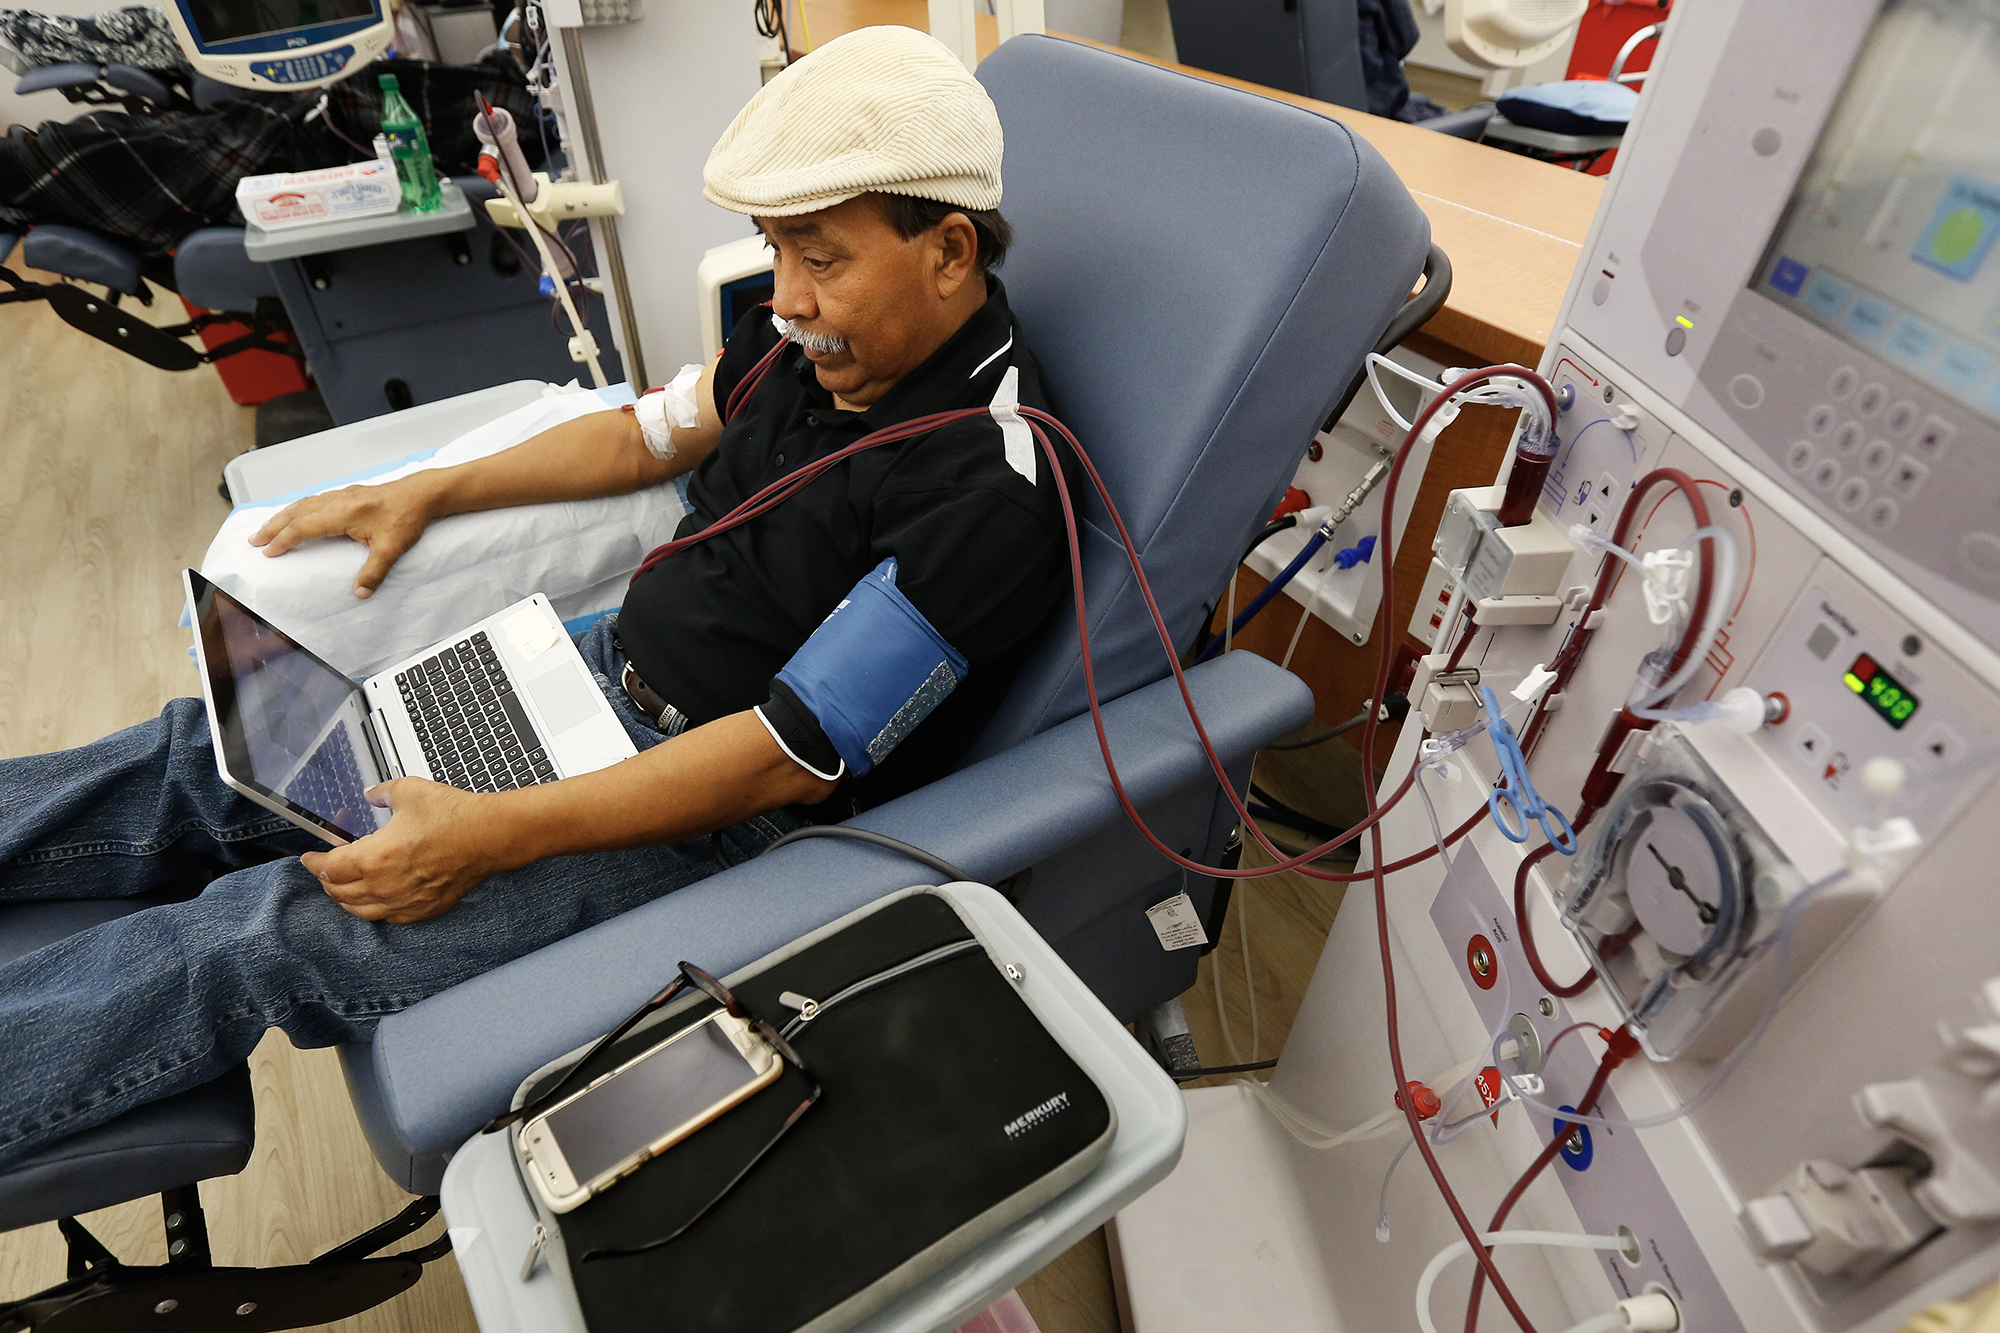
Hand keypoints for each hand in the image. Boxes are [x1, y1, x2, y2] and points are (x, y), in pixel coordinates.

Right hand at [248, 475, 436, 598]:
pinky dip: (299, 508)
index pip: (303, 528)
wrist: (422, 494)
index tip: (268, 552)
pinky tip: (297, 514)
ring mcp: (342, 495)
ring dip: (283, 516)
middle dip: (273, 527)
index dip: (284, 540)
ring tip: (267, 528)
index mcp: (342, 513)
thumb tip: (361, 594)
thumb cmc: (407, 517)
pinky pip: (315, 499)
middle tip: (254, 540)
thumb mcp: (392, 549)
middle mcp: (337, 501)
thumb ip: (374, 572)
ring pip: (304, 503)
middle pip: (296, 513)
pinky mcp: (349, 493)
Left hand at [302, 779, 507, 922]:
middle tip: (326, 871)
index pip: (329, 869)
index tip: (310, 858)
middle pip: (340, 893)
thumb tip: (370, 794)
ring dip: (347, 901)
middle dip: (328, 882)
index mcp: (374, 857)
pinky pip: (390, 918)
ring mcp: (404, 901)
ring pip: (361, 911)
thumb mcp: (409, 791)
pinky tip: (377, 903)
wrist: (489, 836)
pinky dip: (376, 911)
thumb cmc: (454, 816)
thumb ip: (381, 793)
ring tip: (344, 890)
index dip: (314, 863)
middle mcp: (385, 886)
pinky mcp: (424, 909)